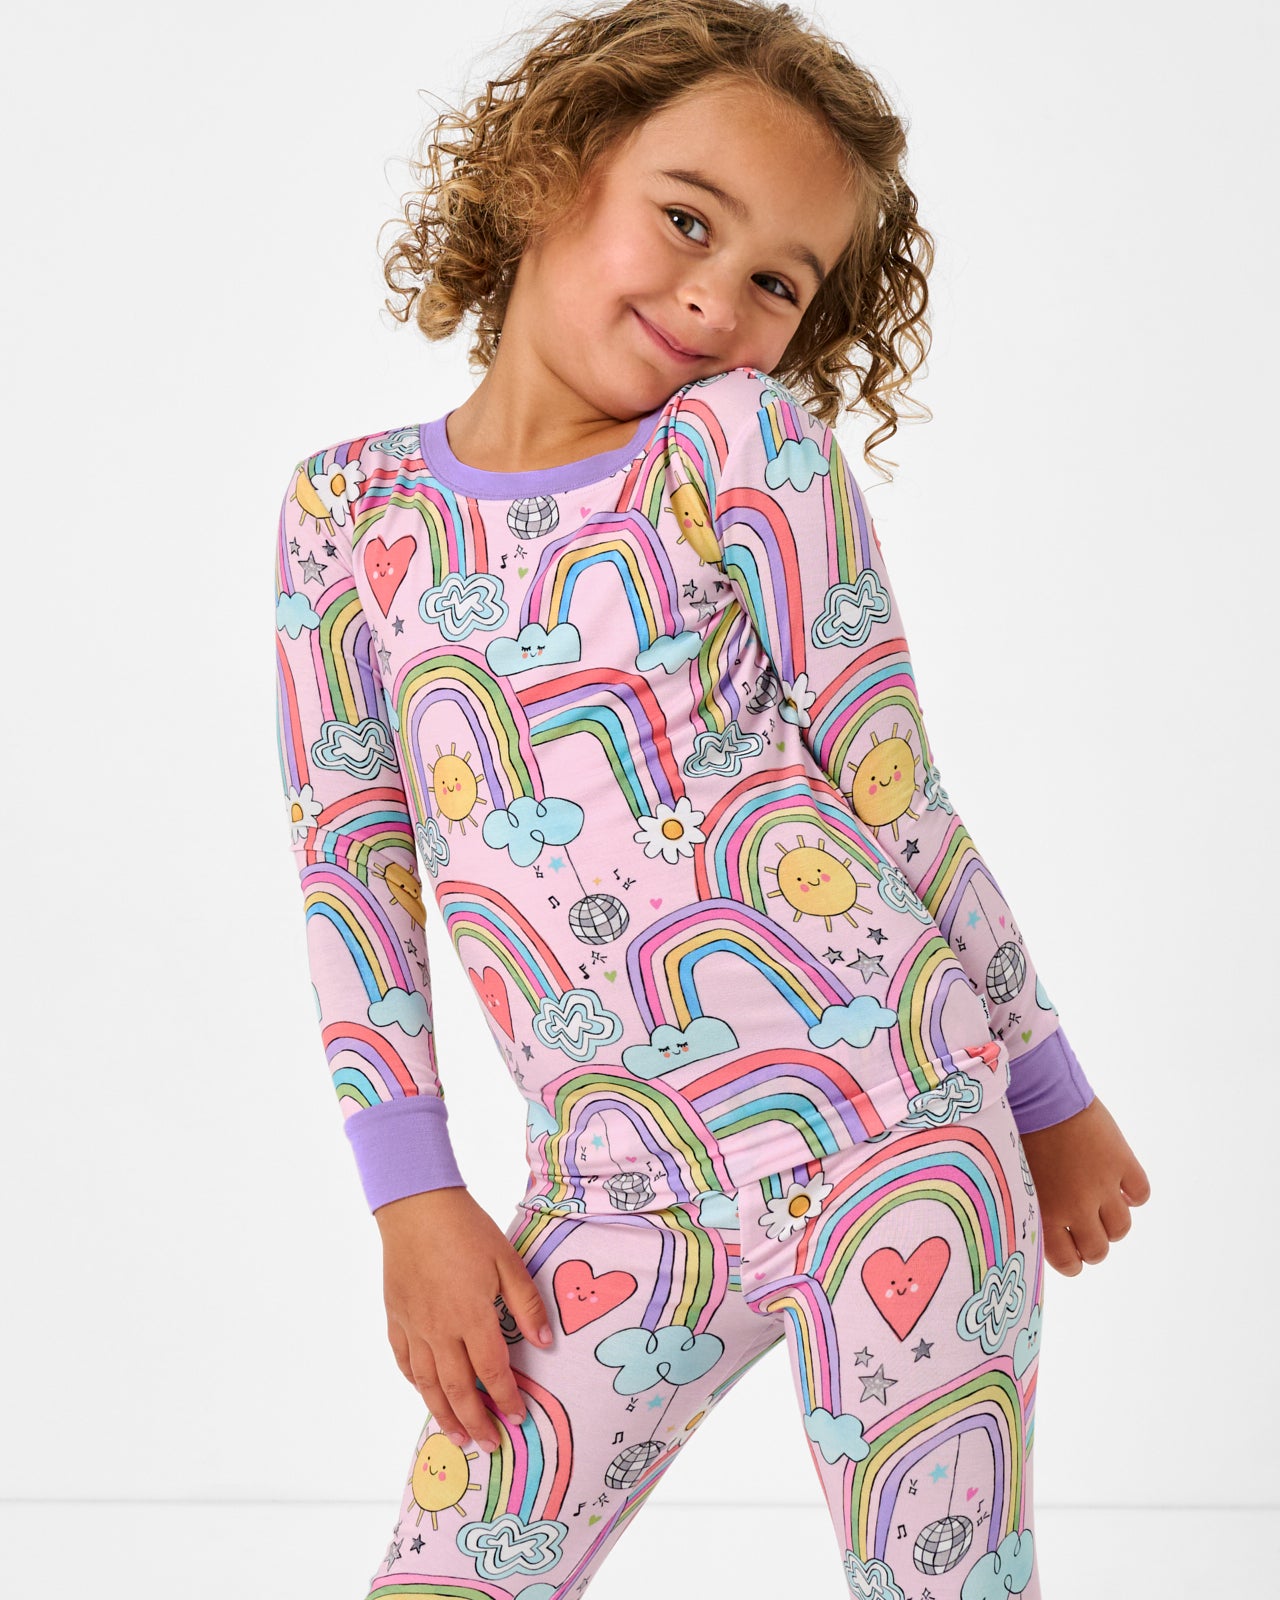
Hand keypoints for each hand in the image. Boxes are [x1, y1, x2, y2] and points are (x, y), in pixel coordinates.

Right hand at [374, 1186, 554, 1452]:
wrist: (416, 1207)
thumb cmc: (466, 1229)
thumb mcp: (507, 1260)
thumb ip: (526, 1304)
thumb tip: (546, 1342)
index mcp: (471, 1317)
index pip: (493, 1371)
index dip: (506, 1399)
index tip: (518, 1419)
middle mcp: (439, 1330)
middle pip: (458, 1389)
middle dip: (476, 1422)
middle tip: (489, 1445)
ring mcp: (413, 1326)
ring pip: (427, 1384)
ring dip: (443, 1414)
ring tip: (457, 1436)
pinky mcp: (395, 1317)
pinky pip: (404, 1361)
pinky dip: (415, 1383)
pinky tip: (425, 1393)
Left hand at [1018, 1097, 1150, 1276]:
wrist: (1037, 1091)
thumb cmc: (1015, 1132)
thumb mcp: (1014, 1178)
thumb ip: (1031, 1206)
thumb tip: (1041, 1228)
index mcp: (1044, 1213)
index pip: (1069, 1263)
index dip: (1073, 1262)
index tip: (1072, 1253)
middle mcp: (1077, 1207)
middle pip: (1099, 1250)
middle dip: (1094, 1245)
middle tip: (1087, 1230)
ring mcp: (1103, 1185)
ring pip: (1122, 1227)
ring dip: (1114, 1222)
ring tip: (1102, 1206)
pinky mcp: (1121, 1161)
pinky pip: (1141, 1193)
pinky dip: (1134, 1194)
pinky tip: (1120, 1183)